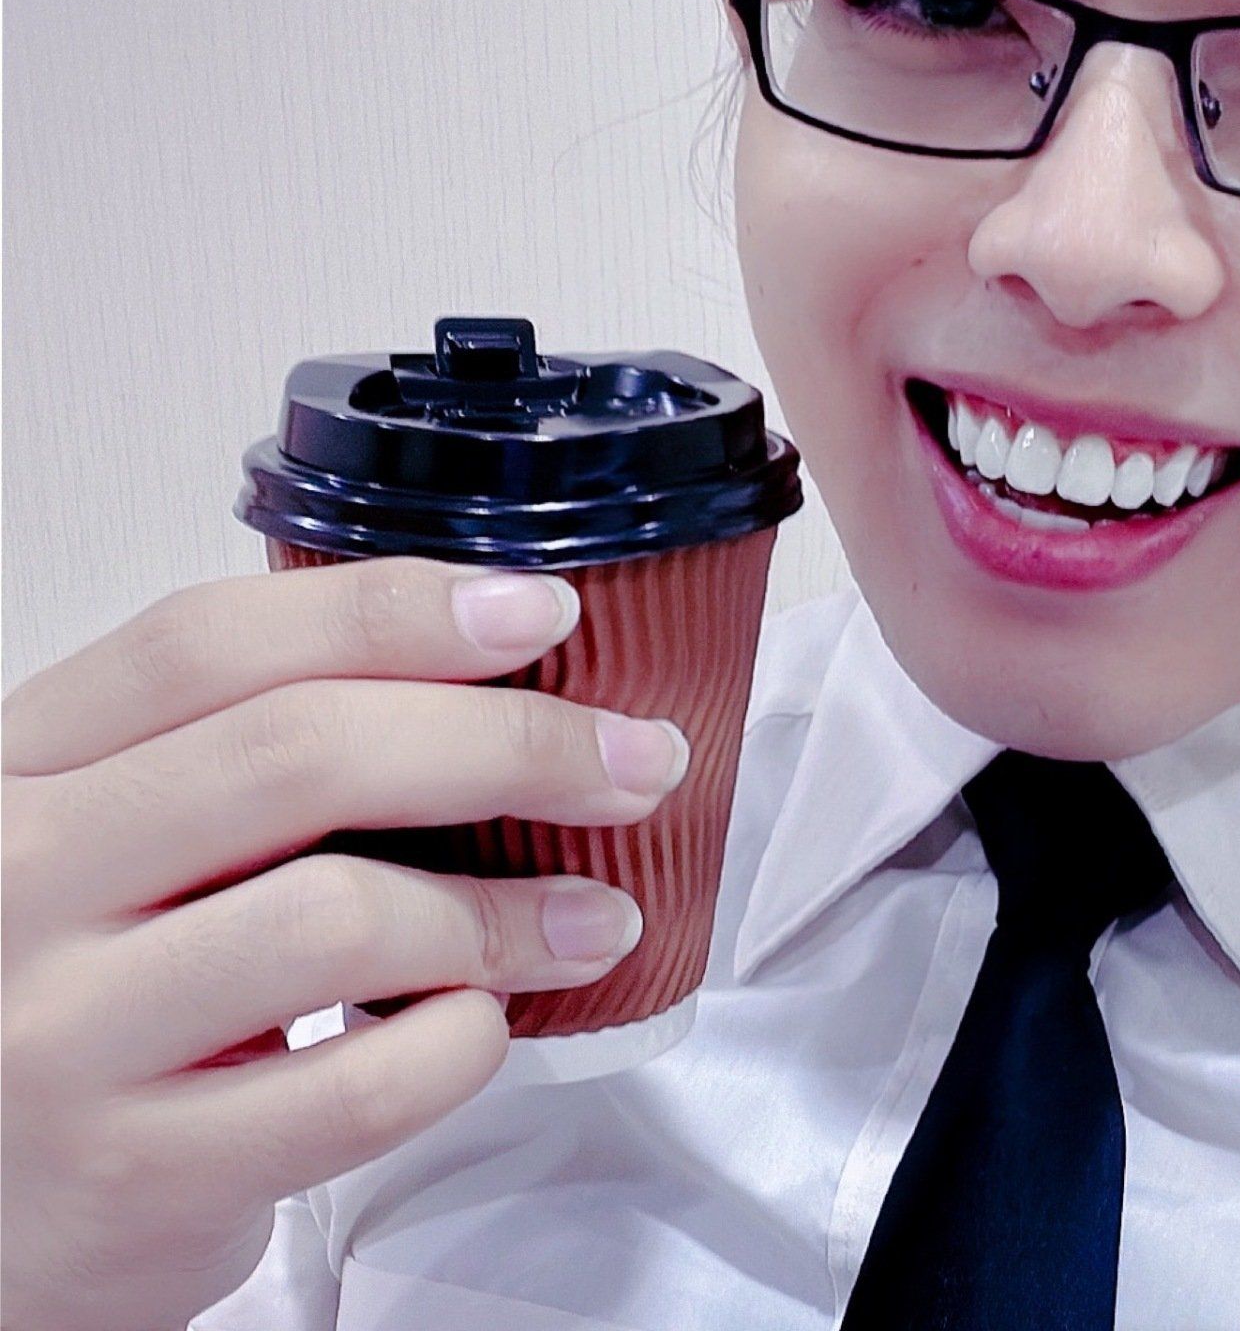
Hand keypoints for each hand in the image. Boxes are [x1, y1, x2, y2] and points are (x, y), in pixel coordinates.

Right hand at [1, 556, 687, 1330]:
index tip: (540, 609)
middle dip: (508, 742)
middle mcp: (16, 879)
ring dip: (509, 911)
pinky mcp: (127, 1179)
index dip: (394, 610)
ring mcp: (58, 1035)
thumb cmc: (73, 992)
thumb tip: (494, 684)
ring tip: (596, 916)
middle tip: (630, 759)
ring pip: (337, 916)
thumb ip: (238, 754)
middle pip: (297, 752)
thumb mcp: (109, 840)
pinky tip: (484, 1027)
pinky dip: (459, 1047)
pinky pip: (351, 1090)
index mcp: (21, 762)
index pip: (208, 641)